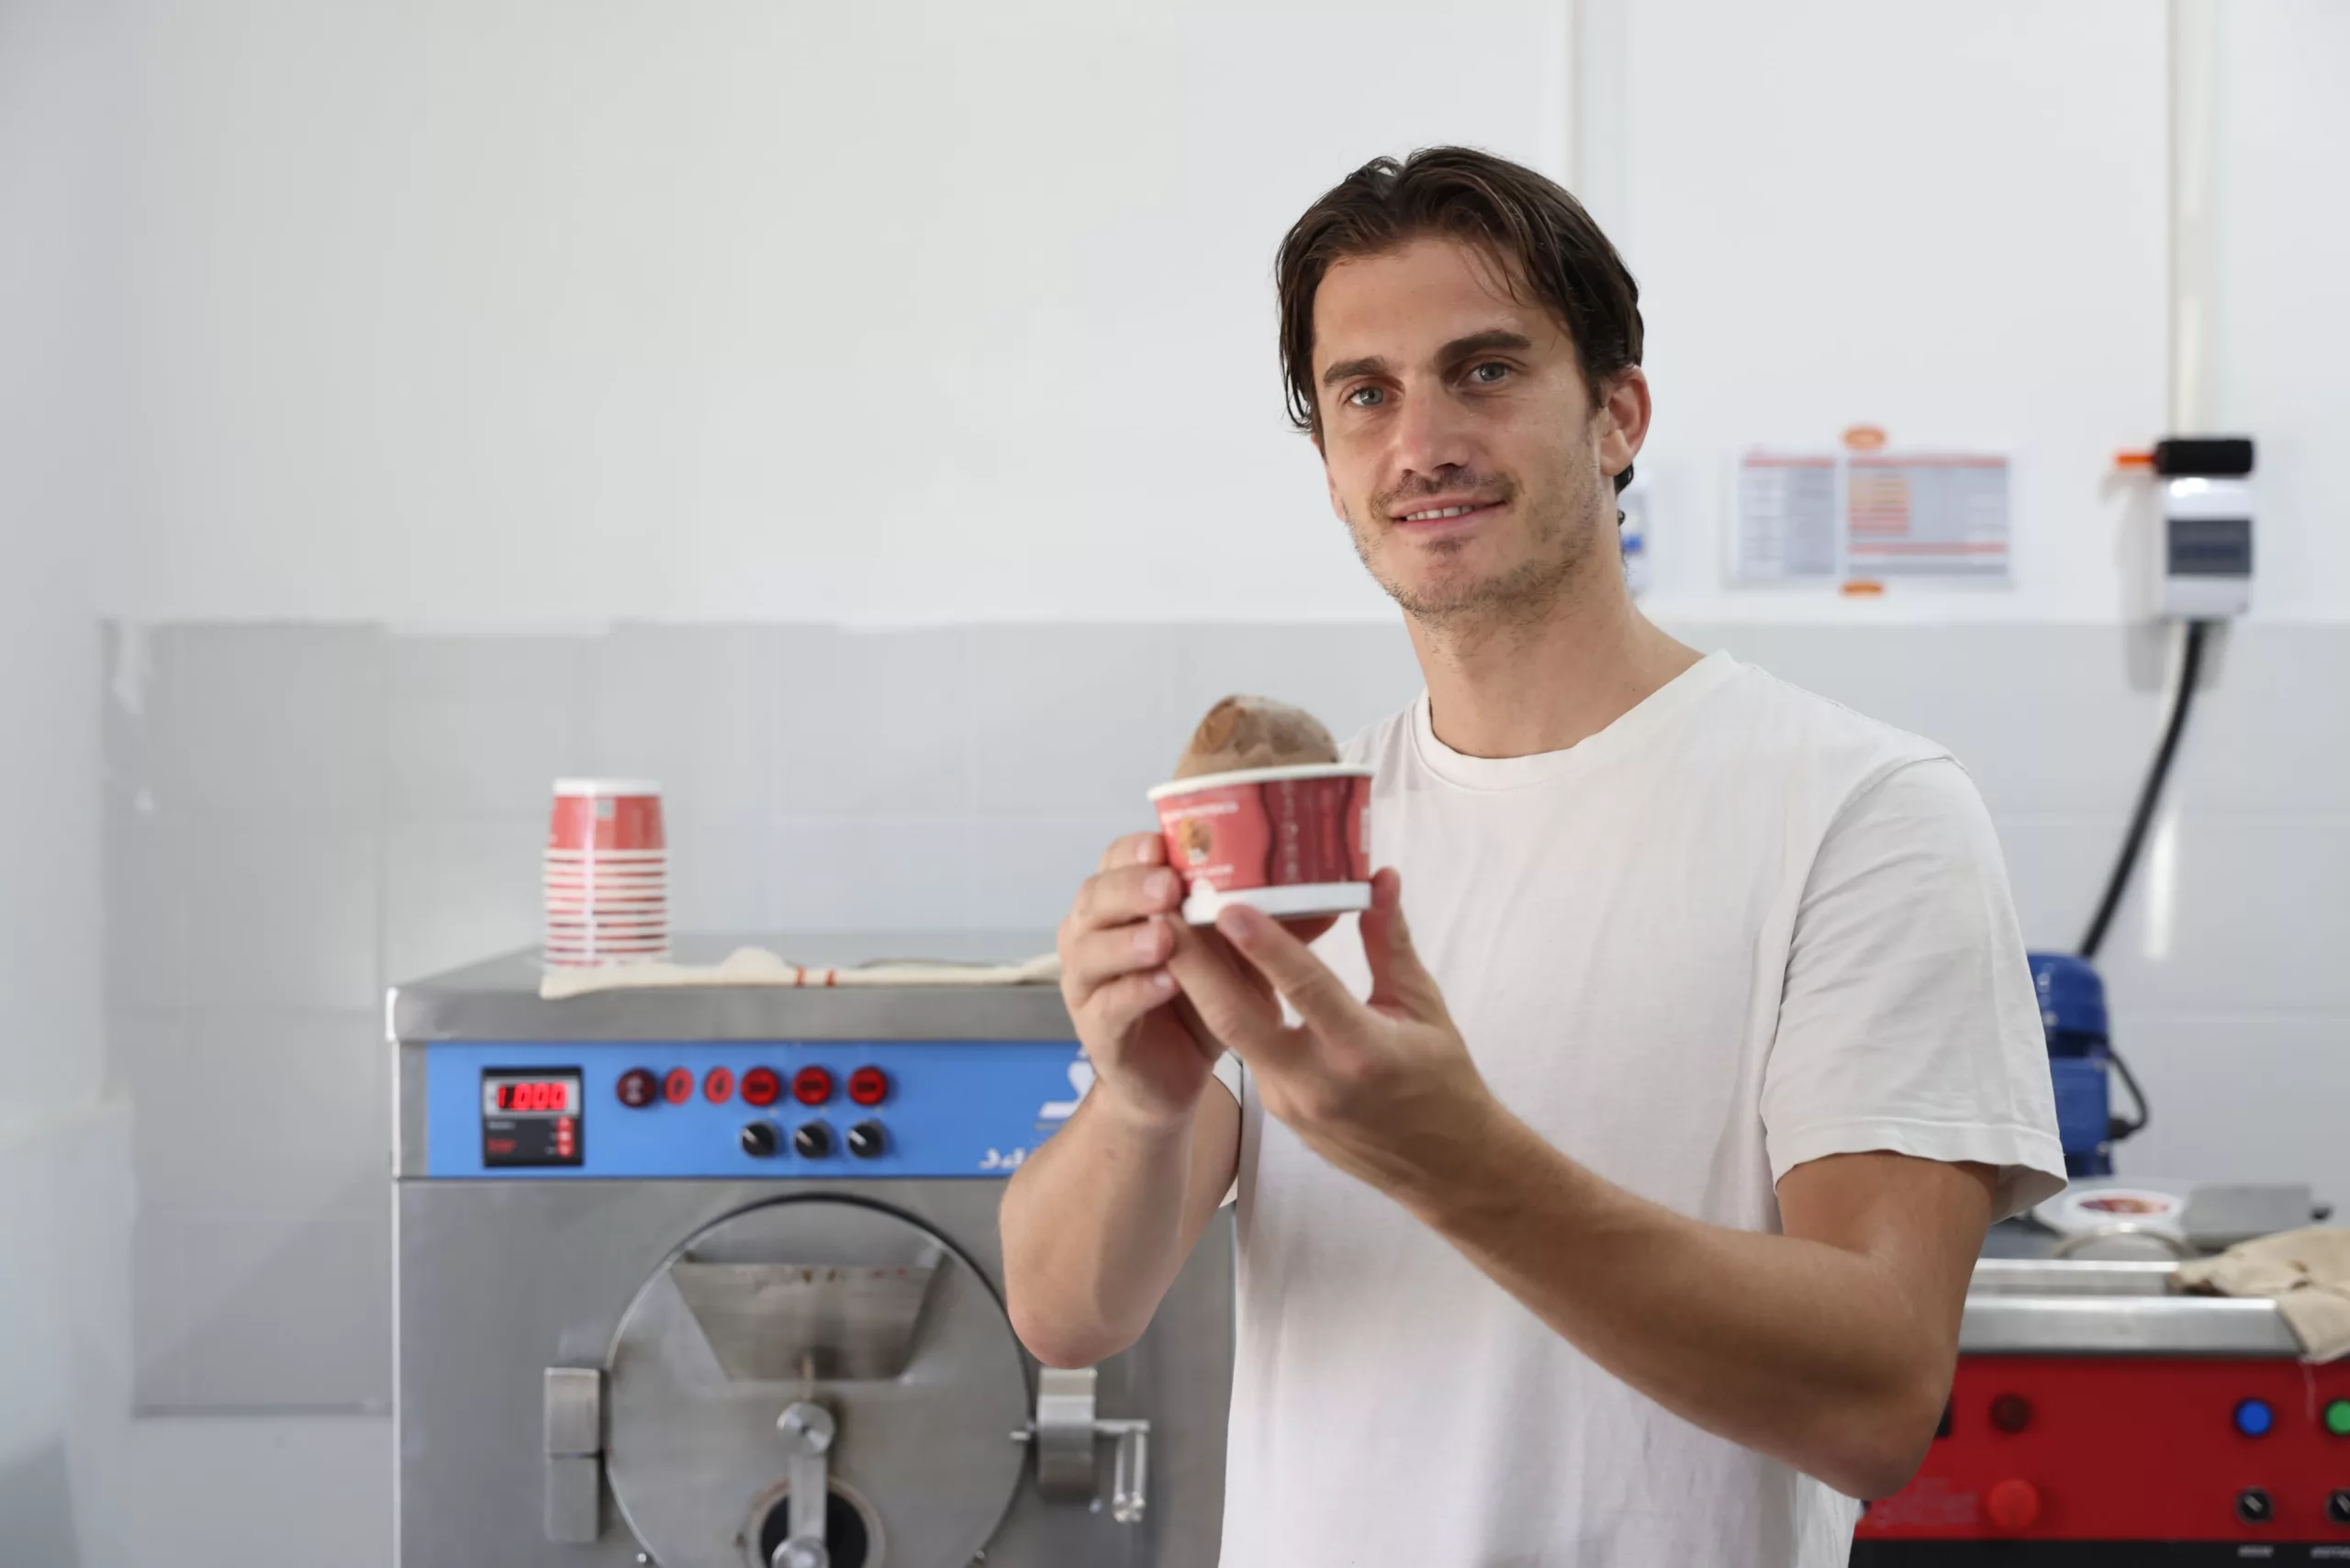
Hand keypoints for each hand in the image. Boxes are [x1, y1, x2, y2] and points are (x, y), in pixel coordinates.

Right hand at [1058, 833, 1340, 1128]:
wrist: (1172, 1075)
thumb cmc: (1199, 999)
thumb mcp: (1235, 953)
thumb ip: (1265, 920)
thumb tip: (1329, 893)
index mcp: (1123, 902)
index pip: (1115, 859)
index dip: (1134, 849)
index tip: (1164, 843)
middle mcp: (1093, 934)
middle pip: (1096, 897)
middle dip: (1131, 888)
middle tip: (1170, 888)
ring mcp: (1087, 982)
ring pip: (1090, 949)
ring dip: (1128, 940)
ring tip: (1165, 936)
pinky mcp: (1096, 1031)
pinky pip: (1107, 1005)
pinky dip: (1135, 992)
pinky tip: (1166, 984)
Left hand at [1164, 867, 1499, 1205]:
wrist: (1443, 1170)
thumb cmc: (1443, 1082)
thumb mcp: (1424, 1008)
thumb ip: (1391, 943)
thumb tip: (1381, 876)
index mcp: (1363, 1051)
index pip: (1305, 989)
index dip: (1264, 947)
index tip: (1229, 906)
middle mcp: (1317, 1082)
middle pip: (1236, 1019)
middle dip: (1193, 965)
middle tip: (1162, 912)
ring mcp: (1290, 1103)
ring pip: (1233, 1035)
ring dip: (1200, 984)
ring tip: (1175, 930)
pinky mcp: (1277, 1111)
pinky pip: (1246, 1052)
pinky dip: (1227, 1010)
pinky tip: (1210, 971)